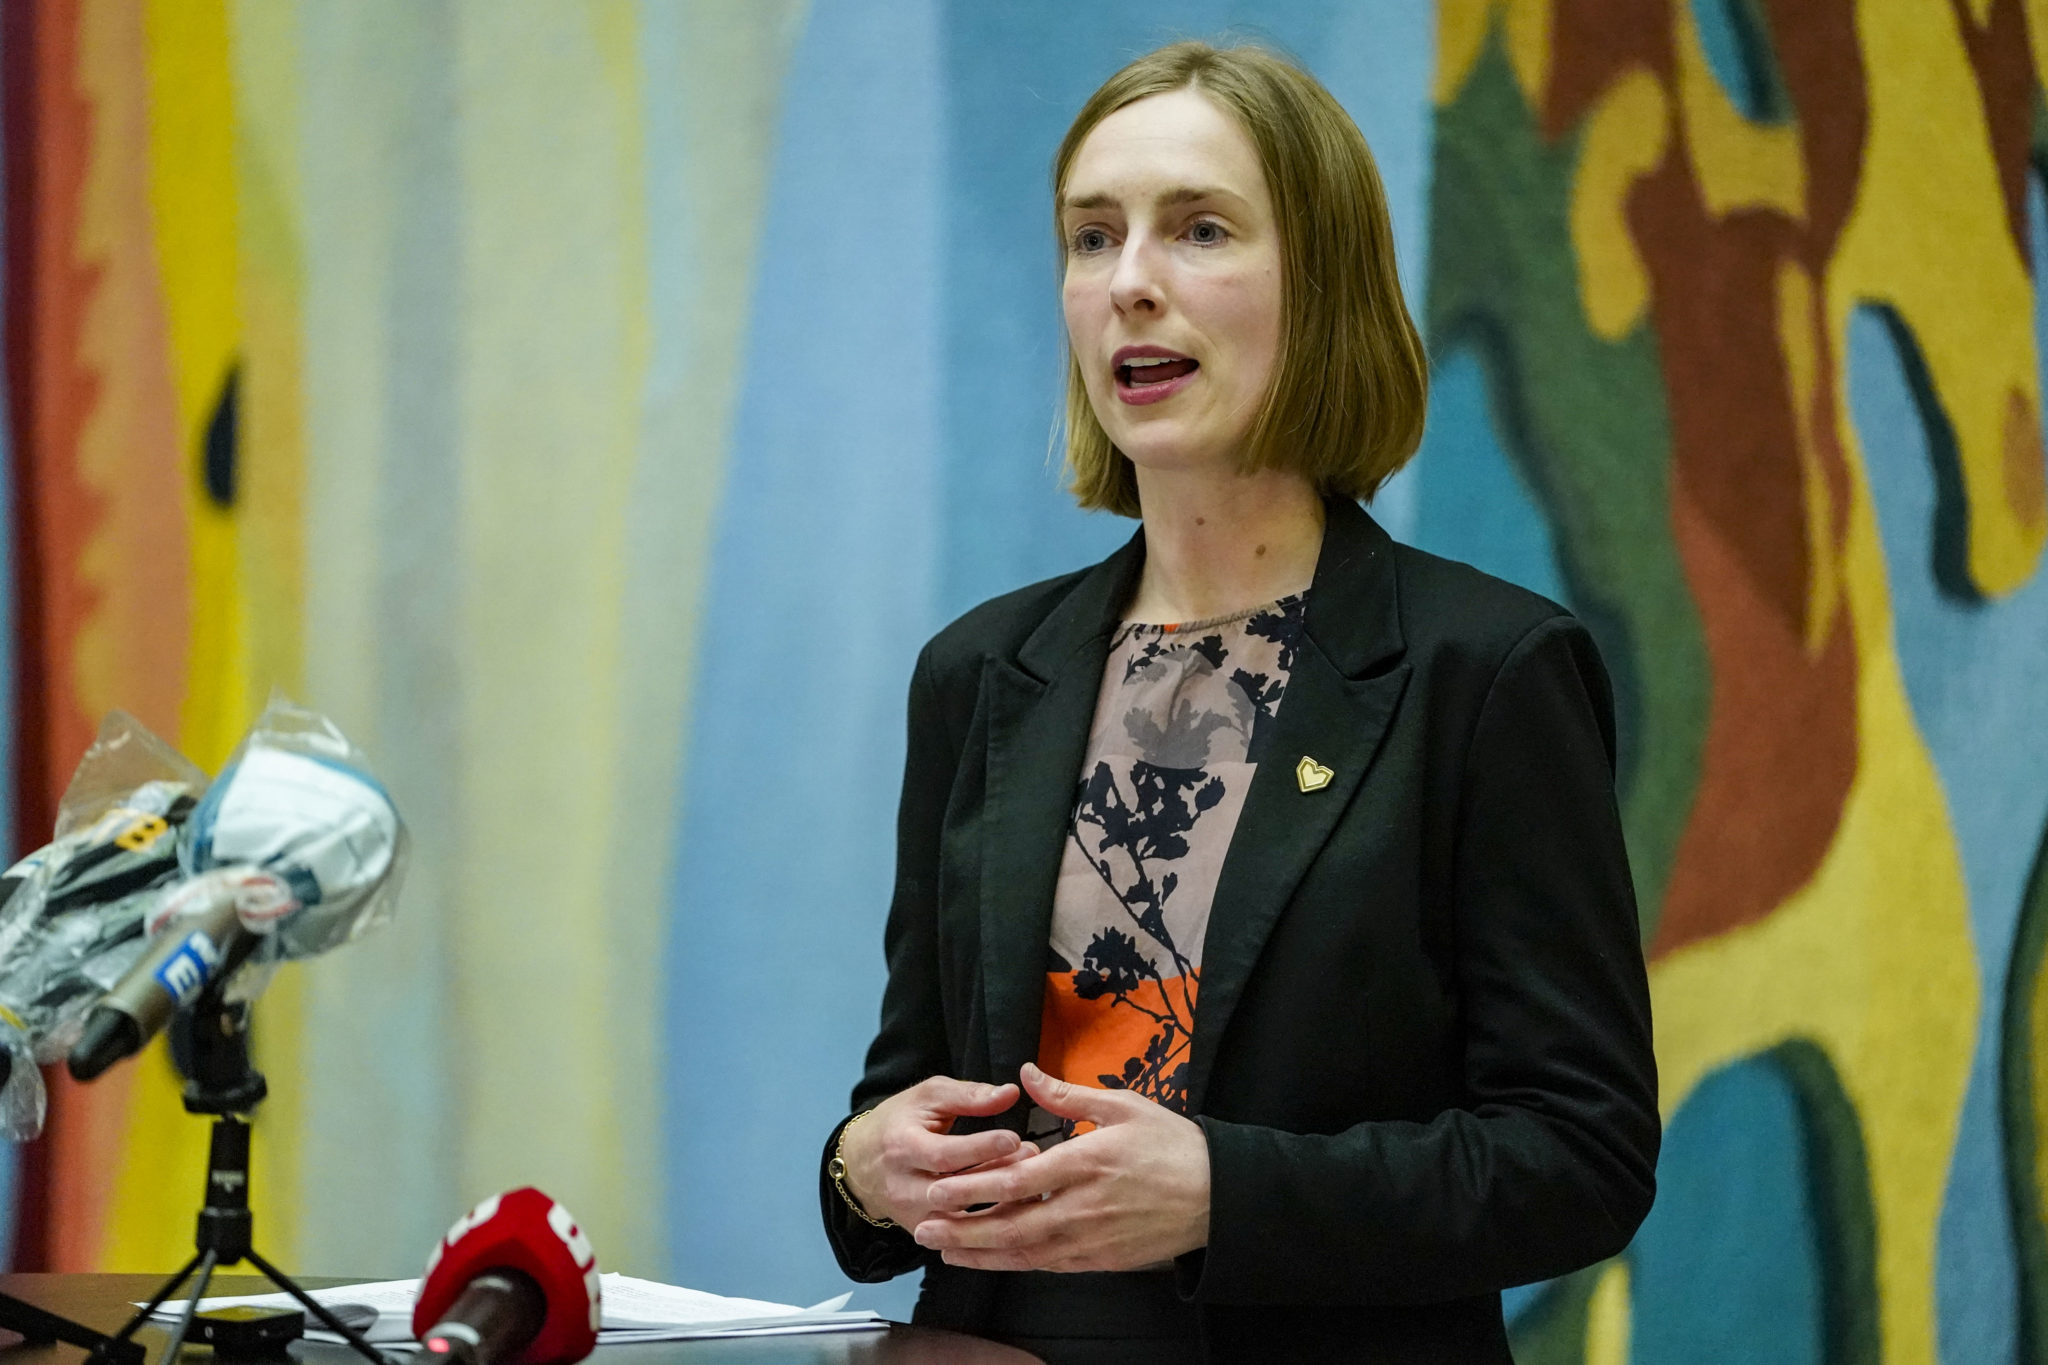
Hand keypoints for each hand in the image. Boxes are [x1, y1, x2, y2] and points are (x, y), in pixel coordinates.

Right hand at [841, 1076, 1034, 1228]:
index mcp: (902, 1147)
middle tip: (1032, 1159)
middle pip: (954, 1191)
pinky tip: (1016, 1209)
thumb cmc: (900, 1121)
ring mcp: (912, 1216)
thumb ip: (968, 1095)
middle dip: (996, 1177)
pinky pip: (960, 1238)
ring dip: (998, 1204)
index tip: (1015, 1138)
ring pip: (960, 1220)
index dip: (980, 1148)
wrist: (860, 1163)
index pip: (944, 1154)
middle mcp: (903, 1187)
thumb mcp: (927, 1097)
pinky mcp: (922, 1233)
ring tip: (1031, 1183)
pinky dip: (989, 1226)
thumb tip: (1010, 1094)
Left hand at [911, 1062, 1210, 1271]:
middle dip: (963, 1231)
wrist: (1218, 1196)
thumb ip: (1067, 1095)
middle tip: (923, 1231)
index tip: (938, 1189)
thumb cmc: (1172, 1144)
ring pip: (1025, 1253)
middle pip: (1010, 1226)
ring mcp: (1092, 1239)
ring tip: (945, 1253)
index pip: (1015, 1182)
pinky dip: (1017, 1265)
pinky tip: (994, 1261)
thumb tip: (1025, 1075)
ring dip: (981, 1255)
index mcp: (1085, 1162)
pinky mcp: (1102, 1260)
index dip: (972, 1190)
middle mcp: (1082, 1207)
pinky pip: (1050, 1266)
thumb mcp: (1123, 1106)